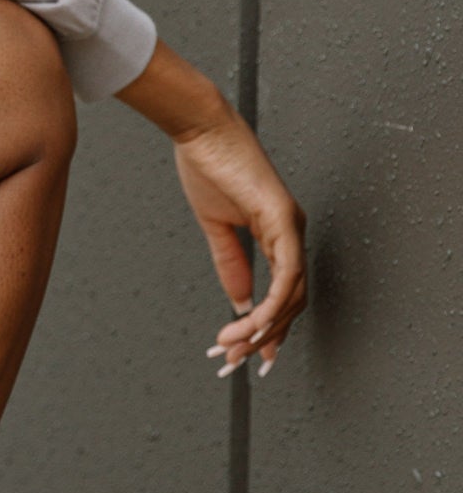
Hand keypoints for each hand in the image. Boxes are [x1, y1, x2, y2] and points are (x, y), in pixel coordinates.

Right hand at [117, 41, 307, 377]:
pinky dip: (270, 304)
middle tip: (233, 362)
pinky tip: (249, 323)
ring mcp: (292, 226)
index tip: (249, 354)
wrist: (200, 129)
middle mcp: (292, 232)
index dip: (269, 326)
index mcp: (279, 233)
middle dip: (264, 337)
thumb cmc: (208, 166)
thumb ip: (231, 263)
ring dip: (262, 327)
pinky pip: (286, 275)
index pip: (284, 291)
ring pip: (292, 295)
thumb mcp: (217, 226)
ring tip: (231, 345)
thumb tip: (241, 301)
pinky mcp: (283, 220)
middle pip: (292, 301)